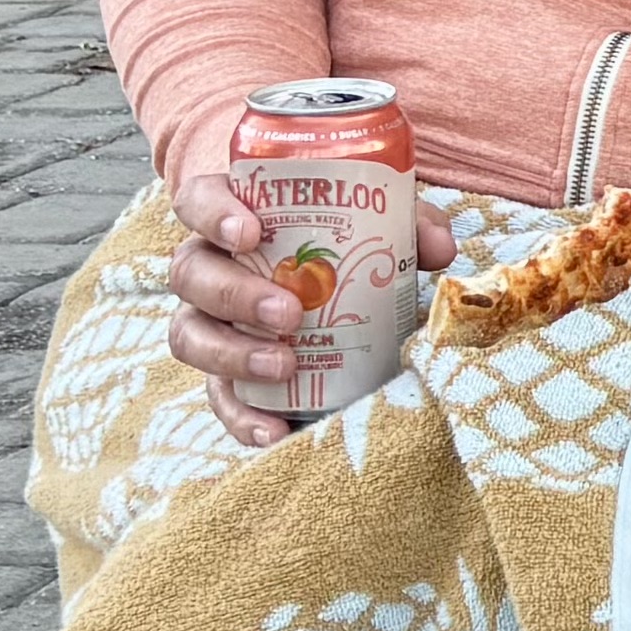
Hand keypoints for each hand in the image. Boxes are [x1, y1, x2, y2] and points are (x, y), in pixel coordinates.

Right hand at [166, 162, 458, 447]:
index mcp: (236, 214)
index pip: (198, 199)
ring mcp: (208, 319)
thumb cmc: (346, 238)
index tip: (249, 232)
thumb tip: (440, 248)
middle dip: (235, 294)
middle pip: (192, 273)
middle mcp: (209, 265)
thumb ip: (410, 224)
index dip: (213, 213)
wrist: (332, 286)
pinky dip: (240, 416)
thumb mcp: (379, 221)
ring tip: (283, 365)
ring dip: (233, 353)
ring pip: (190, 334)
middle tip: (288, 312)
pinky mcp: (222, 371)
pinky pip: (216, 395)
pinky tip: (273, 430)